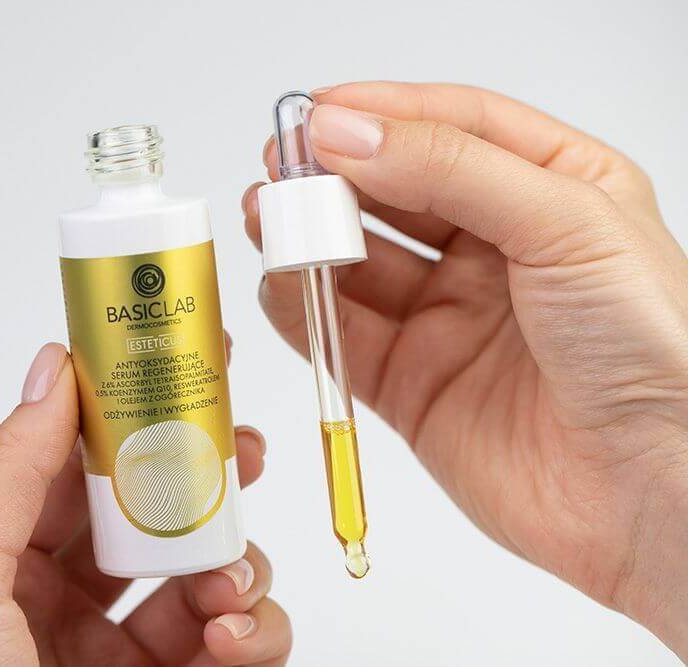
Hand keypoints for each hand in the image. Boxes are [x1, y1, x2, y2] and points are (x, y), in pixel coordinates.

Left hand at [0, 341, 290, 665]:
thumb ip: (7, 473)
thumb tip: (53, 371)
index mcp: (5, 569)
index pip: (76, 467)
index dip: (125, 412)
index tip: (175, 363)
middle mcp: (70, 607)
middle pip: (154, 512)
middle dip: (201, 475)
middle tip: (238, 445)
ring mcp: (132, 655)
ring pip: (208, 572)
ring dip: (234, 557)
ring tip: (228, 577)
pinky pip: (243, 642)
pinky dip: (255, 626)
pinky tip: (233, 632)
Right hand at [243, 82, 687, 657]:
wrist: (651, 496)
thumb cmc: (653, 353)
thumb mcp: (566, 223)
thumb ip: (451, 169)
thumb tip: (350, 132)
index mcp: (551, 190)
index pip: (452, 127)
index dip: (381, 113)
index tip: (318, 111)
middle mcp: (496, 250)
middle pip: (393, 192)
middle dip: (333, 177)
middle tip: (283, 170)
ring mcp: (450, 318)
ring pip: (357, 264)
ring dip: (309, 241)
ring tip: (270, 224)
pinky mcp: (414, 382)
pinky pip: (342, 336)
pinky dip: (303, 310)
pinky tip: (282, 287)